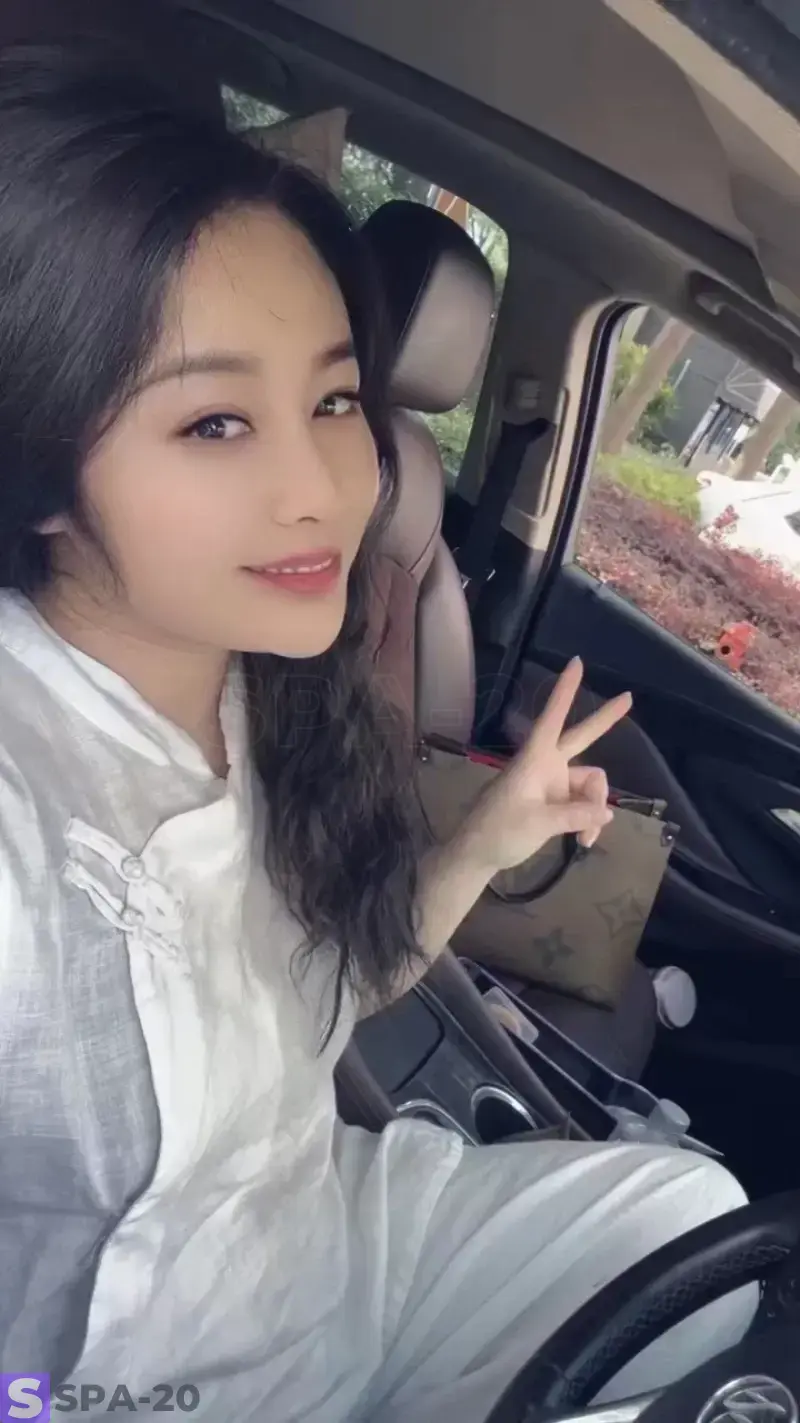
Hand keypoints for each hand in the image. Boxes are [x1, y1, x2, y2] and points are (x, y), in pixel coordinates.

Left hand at [458, 658, 631, 876]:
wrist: (477, 856)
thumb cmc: (498, 831)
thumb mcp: (538, 824)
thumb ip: (575, 816)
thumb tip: (608, 812)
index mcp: (534, 759)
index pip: (553, 718)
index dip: (564, 691)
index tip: (575, 662)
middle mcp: (546, 766)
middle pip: (581, 738)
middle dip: (604, 721)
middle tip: (628, 697)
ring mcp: (552, 785)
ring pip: (589, 785)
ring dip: (594, 810)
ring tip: (587, 838)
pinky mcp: (555, 803)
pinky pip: (583, 805)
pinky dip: (588, 821)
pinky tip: (584, 842)